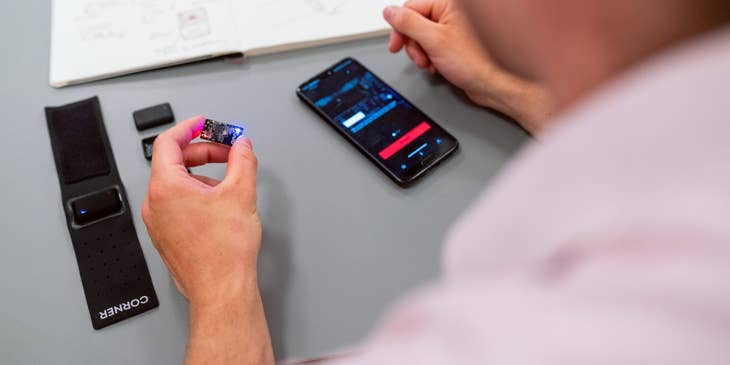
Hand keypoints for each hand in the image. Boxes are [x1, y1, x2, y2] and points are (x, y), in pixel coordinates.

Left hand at [142, 116, 260, 302]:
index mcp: (166, 187)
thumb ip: (242, 160)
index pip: (168, 142)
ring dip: (203, 176)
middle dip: (203, 152)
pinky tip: (220, 206)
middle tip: (228, 152)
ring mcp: (158, 223)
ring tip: (230, 185)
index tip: (205, 124)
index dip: (190, 128)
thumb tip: (242, 145)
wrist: (222, 289)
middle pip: (173, 162)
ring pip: (177, 185)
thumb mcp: (241, 193)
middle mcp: (155, 204)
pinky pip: (177, 205)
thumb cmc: (224, 252)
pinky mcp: (166, 237)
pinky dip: (197, 196)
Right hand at [383, 0, 556, 133]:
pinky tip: (439, 67)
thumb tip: (389, 12)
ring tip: (432, 64)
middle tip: (420, 58)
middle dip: (414, 44)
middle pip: (415, 24)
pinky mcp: (454, 44)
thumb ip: (408, 23)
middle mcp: (452, 13)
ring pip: (422, 38)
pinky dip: (431, 59)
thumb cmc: (476, 62)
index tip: (396, 44)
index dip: (400, 28)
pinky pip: (432, 48)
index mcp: (449, 4)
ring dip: (422, 54)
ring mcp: (453, 29)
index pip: (411, 8)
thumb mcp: (434, 40)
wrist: (494, 85)